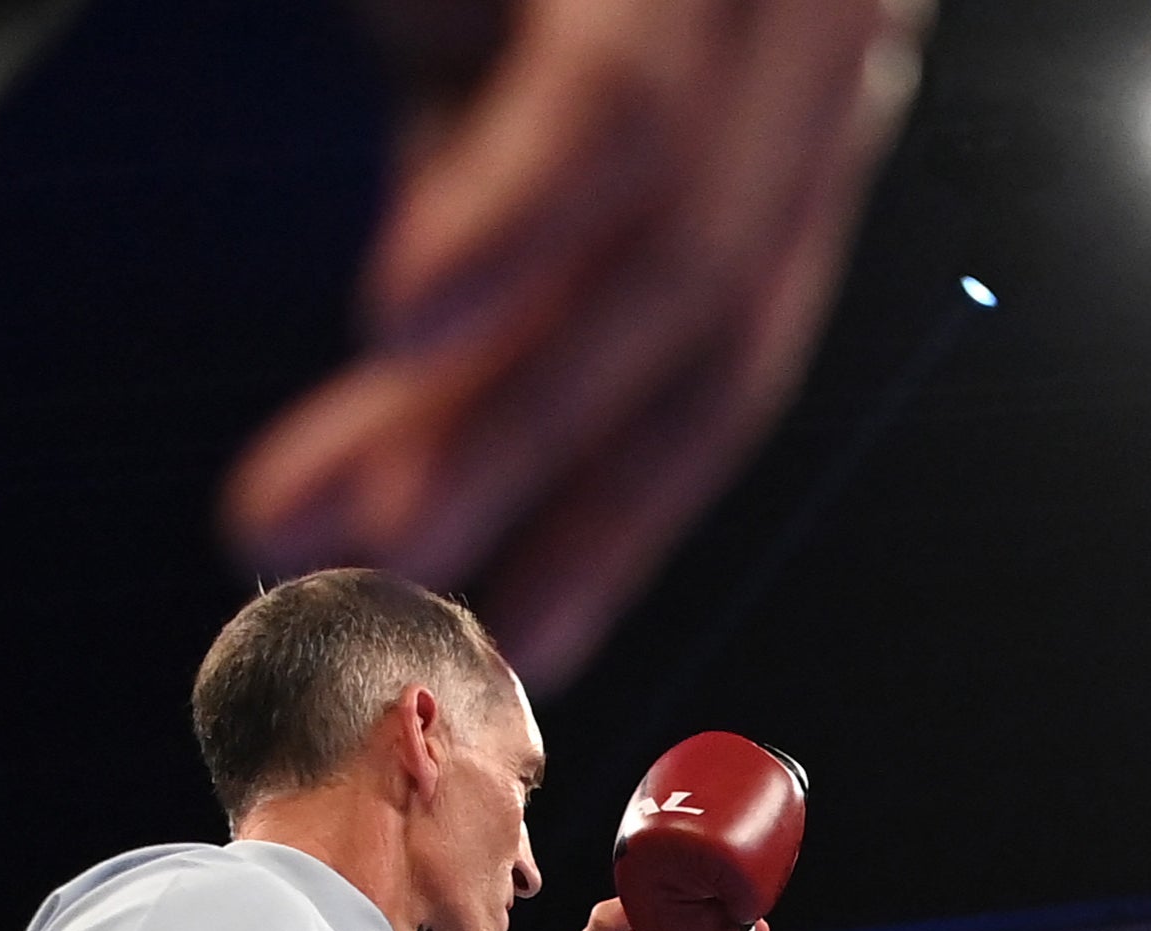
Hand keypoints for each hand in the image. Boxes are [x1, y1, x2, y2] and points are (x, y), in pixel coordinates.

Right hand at [224, 0, 930, 689]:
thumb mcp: (524, 56)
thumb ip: (496, 208)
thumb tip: (402, 405)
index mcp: (790, 116)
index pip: (725, 362)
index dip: (624, 518)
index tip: (525, 647)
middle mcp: (814, 59)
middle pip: (691, 329)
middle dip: (519, 486)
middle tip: (361, 603)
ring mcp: (762, 6)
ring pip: (658, 248)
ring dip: (487, 399)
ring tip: (337, 517)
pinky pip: (614, 95)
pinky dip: (508, 213)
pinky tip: (407, 310)